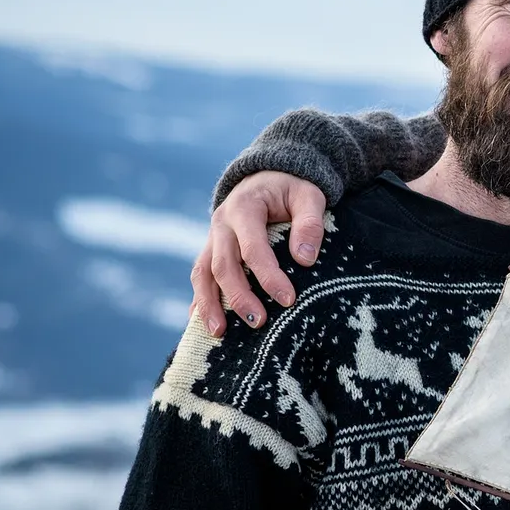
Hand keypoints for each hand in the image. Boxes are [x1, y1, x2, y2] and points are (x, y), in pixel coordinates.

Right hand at [188, 171, 327, 335]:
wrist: (267, 176)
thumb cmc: (293, 188)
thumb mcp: (310, 196)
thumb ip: (310, 224)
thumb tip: (305, 260)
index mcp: (245, 207)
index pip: (253, 248)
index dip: (268, 275)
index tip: (288, 299)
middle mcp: (222, 224)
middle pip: (223, 265)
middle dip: (239, 296)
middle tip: (259, 322)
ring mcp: (212, 238)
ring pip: (202, 274)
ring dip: (208, 304)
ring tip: (219, 334)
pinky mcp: (211, 250)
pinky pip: (200, 277)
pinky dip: (200, 301)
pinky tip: (203, 326)